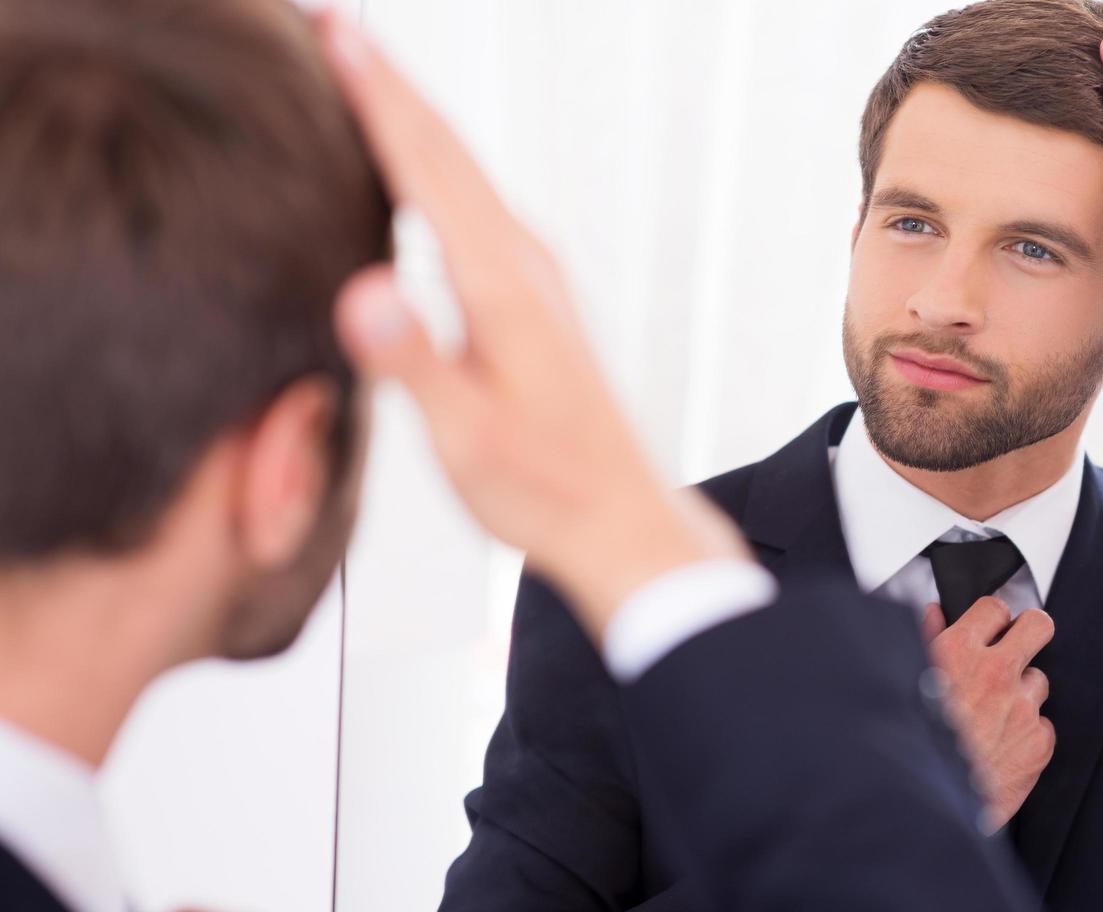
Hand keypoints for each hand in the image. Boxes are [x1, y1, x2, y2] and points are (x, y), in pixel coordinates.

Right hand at [311, 12, 749, 640]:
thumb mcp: (468, 438)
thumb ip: (414, 362)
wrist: (619, 519)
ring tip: (362, 76)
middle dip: (388, 83)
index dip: (376, 95)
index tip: (332, 31)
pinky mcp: (537, 299)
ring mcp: (537, 278)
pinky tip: (417, 175)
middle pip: (449, 151)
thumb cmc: (544, 488)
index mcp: (502, 285)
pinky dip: (436, 168)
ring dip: (413, 118)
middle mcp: (526, 264)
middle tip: (331, 25)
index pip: (428, 166)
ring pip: (465, 173)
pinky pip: (477, 206)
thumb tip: (365, 288)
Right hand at [922, 598, 1054, 831]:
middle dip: (1030, 631)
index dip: (992, 617)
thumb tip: (933, 613)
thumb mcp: (911, 679)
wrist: (927, 799)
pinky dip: (1026, 733)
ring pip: (1038, 682)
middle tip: (1019, 644)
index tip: (990, 628)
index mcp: (959, 652)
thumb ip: (926, 639)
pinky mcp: (1039, 742)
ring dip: (1021, 693)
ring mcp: (1022, 708)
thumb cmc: (912, 741)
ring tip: (992, 715)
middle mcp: (996, 674)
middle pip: (1038, 627)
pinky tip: (1000, 745)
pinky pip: (1043, 725)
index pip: (995, 608)